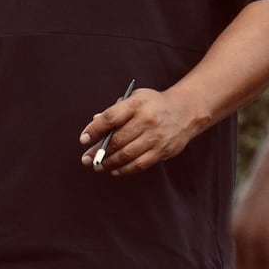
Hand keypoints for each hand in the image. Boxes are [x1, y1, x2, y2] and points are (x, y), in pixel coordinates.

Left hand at [76, 87, 204, 174]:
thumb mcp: (135, 98)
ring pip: (127, 155)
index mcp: (136, 104)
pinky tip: (114, 170)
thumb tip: (95, 122)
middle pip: (117, 140)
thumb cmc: (153, 104)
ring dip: (109, 163)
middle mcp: (147, 120)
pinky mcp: (163, 151)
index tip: (83, 139)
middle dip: (98, 151)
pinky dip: (124, 170)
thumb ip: (115, 110)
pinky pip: (140, 164)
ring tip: (97, 166)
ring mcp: (156, 137)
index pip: (110, 118)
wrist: (185, 111)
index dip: (94, 130)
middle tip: (86, 159)